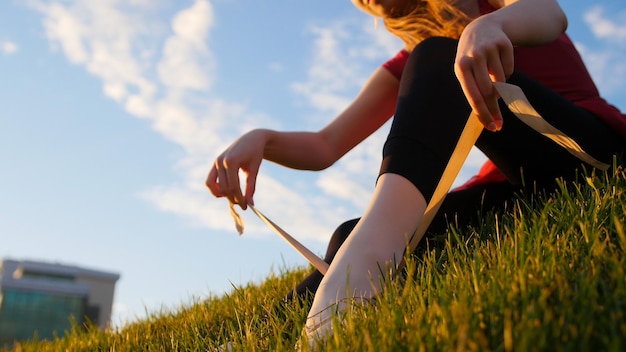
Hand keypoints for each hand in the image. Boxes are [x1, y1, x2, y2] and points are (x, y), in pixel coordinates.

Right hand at [206, 130, 266, 209]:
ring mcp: (216, 162)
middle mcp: (221, 161)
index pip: (233, 186)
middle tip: (242, 204)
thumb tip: (250, 204)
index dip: (240, 199)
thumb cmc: (255, 154)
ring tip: (233, 198)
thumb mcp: (254, 170)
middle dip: (232, 199)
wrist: (252, 139)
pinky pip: (210, 180)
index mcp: (232, 161)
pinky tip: (226, 191)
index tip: (247, 206)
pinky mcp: (215, 163)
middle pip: (224, 188)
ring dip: (221, 195)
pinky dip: (215, 188)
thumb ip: (251, 187)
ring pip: (212, 185)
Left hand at [454, 15, 513, 131]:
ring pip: (501, 81)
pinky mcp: (504, 44)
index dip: (483, 113)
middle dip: (494, 110)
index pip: (473, 96)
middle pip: (488, 92)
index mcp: (461, 67)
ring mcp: (489, 49)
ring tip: (492, 78)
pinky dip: (506, 73)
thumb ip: (474, 91)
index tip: (491, 127)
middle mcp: (474, 57)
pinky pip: (510, 70)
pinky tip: (498, 64)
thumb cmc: (471, 59)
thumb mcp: (466, 72)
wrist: (481, 28)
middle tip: (499, 123)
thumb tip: (486, 117)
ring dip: (500, 87)